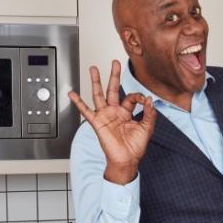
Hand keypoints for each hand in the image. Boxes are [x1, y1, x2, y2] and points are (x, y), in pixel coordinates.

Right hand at [68, 60, 156, 183]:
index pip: (130, 97)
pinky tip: (72, 94)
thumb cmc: (136, 147)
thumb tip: (150, 100)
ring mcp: (105, 116)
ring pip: (99, 95)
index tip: (145, 100)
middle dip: (114, 75)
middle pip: (113, 89)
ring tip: (93, 69)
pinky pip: (86, 111)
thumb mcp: (147, 128)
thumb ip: (149, 113)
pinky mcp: (98, 122)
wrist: (127, 160)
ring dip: (96, 82)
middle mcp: (115, 112)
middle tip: (114, 63)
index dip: (138, 96)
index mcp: (126, 113)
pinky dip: (78, 102)